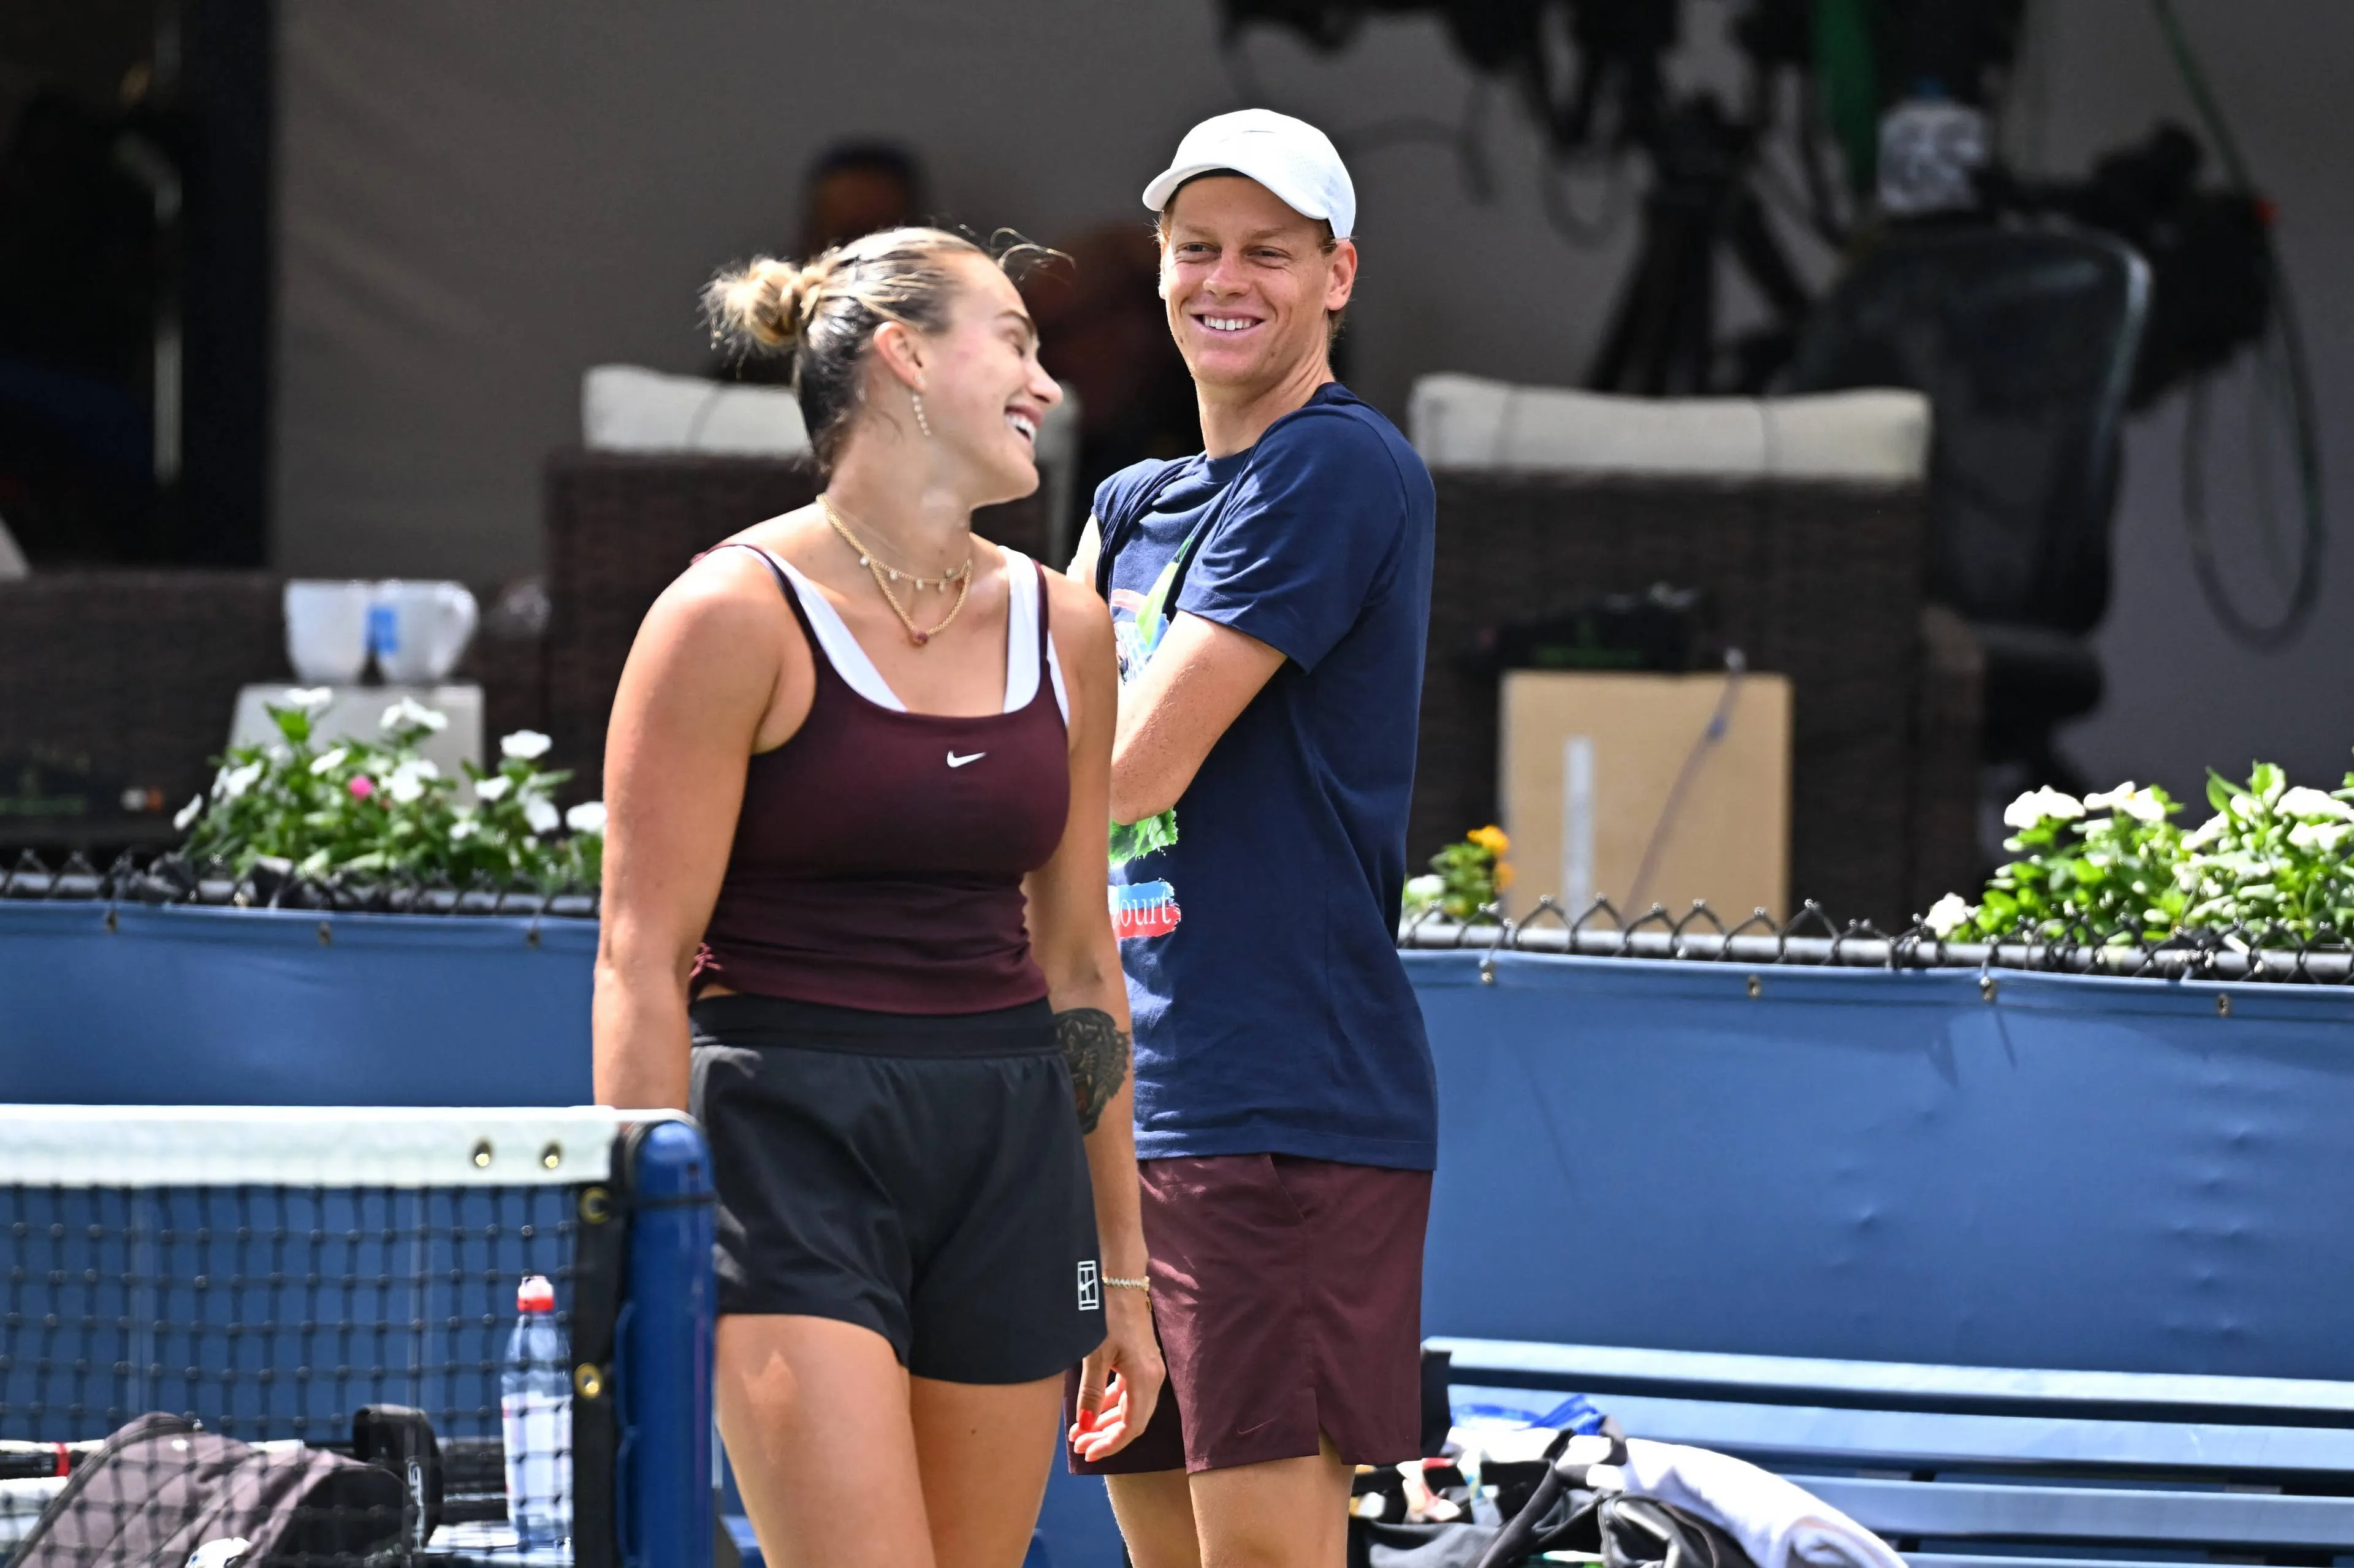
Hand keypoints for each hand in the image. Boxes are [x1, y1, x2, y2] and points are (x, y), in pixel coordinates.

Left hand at [1068, 1287, 1163, 1461]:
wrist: (1119, 1280)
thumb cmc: (1107, 1314)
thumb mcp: (1095, 1356)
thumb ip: (1090, 1393)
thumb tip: (1086, 1426)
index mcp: (1145, 1379)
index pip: (1132, 1427)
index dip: (1111, 1445)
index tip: (1088, 1454)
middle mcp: (1153, 1378)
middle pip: (1132, 1421)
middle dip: (1105, 1436)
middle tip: (1078, 1445)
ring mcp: (1148, 1369)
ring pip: (1129, 1408)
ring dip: (1106, 1422)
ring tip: (1080, 1431)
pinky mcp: (1140, 1361)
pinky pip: (1128, 1393)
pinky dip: (1110, 1405)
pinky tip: (1092, 1410)